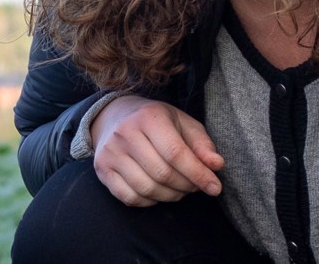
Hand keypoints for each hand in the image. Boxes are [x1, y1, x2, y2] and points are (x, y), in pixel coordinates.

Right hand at [91, 95, 222, 206]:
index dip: (198, 174)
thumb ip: (201, 144)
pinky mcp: (102, 170)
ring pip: (147, 189)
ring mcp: (110, 153)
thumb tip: (217, 165)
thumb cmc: (156, 121)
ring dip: (171, 196)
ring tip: (180, 189)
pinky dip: (150, 201)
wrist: (114, 116)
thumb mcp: (182, 122)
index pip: (176, 153)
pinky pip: (130, 198)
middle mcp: (125, 133)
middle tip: (196, 186)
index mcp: (149, 117)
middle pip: (162, 174)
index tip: (215, 187)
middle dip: (186, 186)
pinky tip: (159, 192)